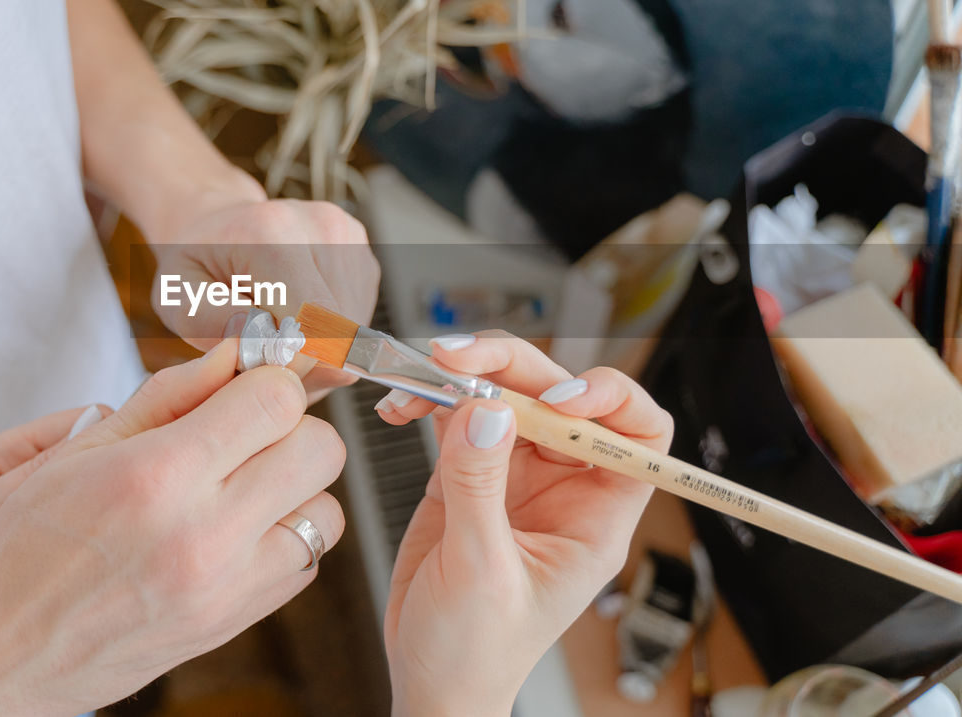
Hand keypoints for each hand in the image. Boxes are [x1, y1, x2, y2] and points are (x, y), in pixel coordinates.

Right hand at [0, 339, 345, 713]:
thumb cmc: (26, 544)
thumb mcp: (80, 452)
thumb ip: (167, 395)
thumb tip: (232, 355)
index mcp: (159, 477)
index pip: (276, 401)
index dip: (267, 380)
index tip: (246, 385)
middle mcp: (204, 535)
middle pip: (320, 450)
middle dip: (291, 427)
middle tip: (246, 432)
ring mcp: (226, 588)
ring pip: (327, 511)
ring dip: (294, 488)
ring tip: (239, 487)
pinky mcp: (232, 624)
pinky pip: (306, 564)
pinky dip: (284, 538)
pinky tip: (234, 531)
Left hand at [151, 198, 379, 397]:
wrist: (219, 225)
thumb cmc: (197, 262)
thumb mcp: (177, 296)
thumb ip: (211, 324)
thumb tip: (271, 348)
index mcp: (271, 233)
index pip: (312, 322)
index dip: (290, 361)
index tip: (257, 361)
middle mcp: (321, 227)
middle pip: (336, 332)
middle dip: (303, 358)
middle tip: (260, 347)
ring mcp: (349, 240)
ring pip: (352, 333)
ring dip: (317, 350)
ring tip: (275, 329)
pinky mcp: (363, 256)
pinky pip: (358, 322)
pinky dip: (329, 334)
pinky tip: (294, 317)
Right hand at [378, 332, 672, 716]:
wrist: (429, 677)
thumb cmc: (476, 651)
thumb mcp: (482, 570)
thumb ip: (480, 486)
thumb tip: (485, 410)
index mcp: (595, 516)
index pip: (638, 435)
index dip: (611, 400)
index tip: (559, 397)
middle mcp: (562, 486)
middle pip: (558, 397)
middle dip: (515, 368)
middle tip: (460, 360)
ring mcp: (513, 474)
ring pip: (507, 395)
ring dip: (466, 375)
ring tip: (425, 374)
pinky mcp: (468, 472)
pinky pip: (457, 415)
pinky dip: (429, 401)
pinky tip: (401, 407)